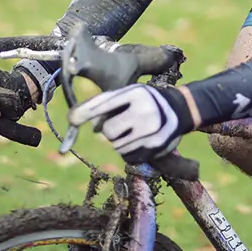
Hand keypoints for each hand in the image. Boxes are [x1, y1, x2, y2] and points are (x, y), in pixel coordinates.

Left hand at [67, 84, 191, 163]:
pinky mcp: (156, 148)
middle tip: (119, 125)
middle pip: (109, 131)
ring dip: (119, 142)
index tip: (71, 118)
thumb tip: (81, 122)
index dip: (85, 112)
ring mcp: (151, 131)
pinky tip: (139, 141)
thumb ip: (106, 105)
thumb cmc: (145, 99)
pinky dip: (129, 152)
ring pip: (117, 146)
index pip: (104, 104)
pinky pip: (129, 157)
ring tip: (132, 131)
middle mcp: (145, 111)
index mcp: (136, 93)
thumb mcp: (129, 93)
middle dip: (109, 131)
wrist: (180, 109)